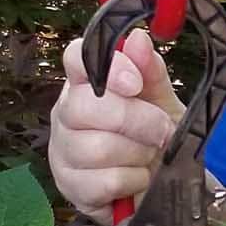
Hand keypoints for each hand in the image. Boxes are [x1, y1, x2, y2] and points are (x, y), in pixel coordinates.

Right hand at [49, 28, 183, 225]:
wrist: (164, 179)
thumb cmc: (156, 131)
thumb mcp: (161, 98)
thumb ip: (150, 70)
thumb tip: (137, 38)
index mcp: (85, 83)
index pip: (75, 57)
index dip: (107, 68)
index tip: (135, 84)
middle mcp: (65, 113)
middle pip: (85, 107)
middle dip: (136, 120)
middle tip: (162, 129)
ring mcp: (61, 152)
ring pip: (96, 149)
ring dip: (138, 153)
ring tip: (149, 153)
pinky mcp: (69, 187)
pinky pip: (104, 183)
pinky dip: (133, 181)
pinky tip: (138, 178)